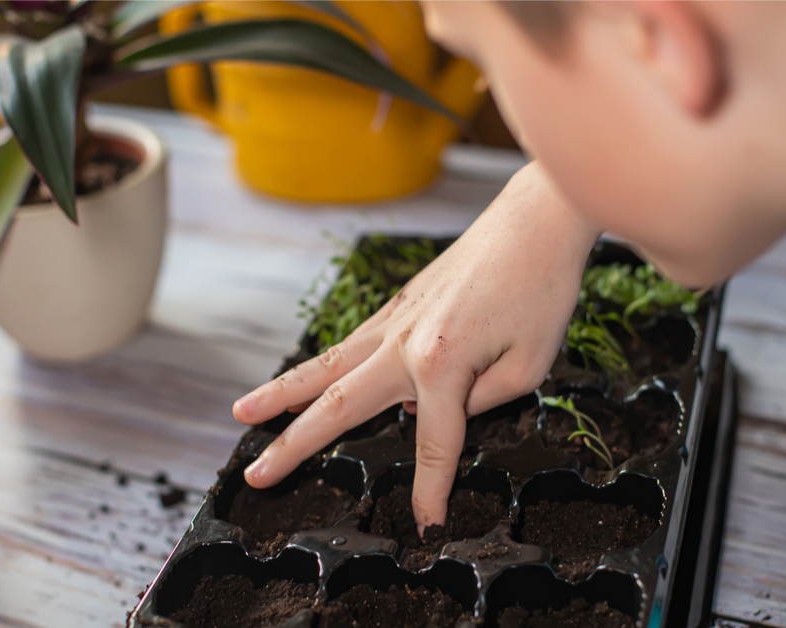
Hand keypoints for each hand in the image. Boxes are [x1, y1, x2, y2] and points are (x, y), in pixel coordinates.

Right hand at [232, 162, 601, 528]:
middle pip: (339, 405)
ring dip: (281, 395)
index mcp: (441, 364)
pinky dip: (318, 367)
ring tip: (243, 415)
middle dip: (294, 446)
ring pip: (327, 366)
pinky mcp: (399, 304)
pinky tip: (302, 383)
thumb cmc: (542, 290)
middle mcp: (405, 343)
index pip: (432, 443)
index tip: (426, 526)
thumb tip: (431, 412)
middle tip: (255, 476)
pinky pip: (349, 344)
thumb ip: (480, 402)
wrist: (535, 221)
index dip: (430, 490)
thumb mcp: (530, 367)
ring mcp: (396, 320)